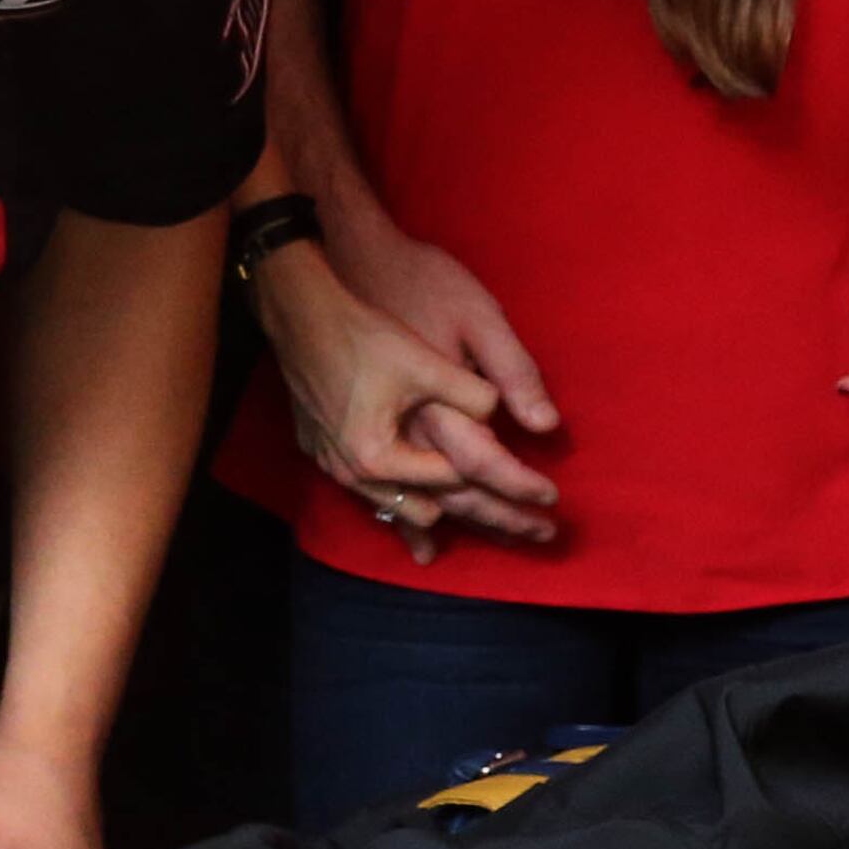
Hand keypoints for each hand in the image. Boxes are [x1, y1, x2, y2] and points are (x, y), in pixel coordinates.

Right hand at [250, 241, 547, 558]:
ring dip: (444, 522)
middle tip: (536, 533)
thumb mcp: (425, 359)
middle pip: (437, 511)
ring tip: (485, 536)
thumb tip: (525, 418)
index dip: (514, 489)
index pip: (463, 481)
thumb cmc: (360, 334)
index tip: (552, 498)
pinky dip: (400, 508)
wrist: (296, 313)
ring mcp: (334, 466)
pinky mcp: (322, 451)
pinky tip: (414, 527)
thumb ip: (476, 394)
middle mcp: (357, 473)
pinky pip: (369, 494)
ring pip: (398, 513)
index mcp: (385, 454)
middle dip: (490, 521)